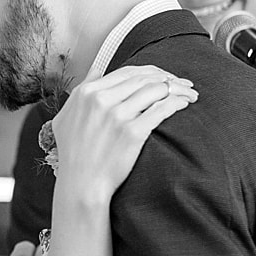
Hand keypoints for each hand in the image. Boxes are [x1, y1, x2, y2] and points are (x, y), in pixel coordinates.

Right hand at [50, 66, 196, 202]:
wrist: (81, 185)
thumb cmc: (72, 155)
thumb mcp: (65, 117)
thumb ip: (81, 91)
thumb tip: (96, 70)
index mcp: (86, 93)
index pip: (126, 72)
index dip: (151, 72)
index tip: (163, 77)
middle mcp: (100, 100)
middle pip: (144, 79)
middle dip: (168, 78)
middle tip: (183, 84)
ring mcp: (117, 116)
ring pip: (156, 90)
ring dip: (178, 88)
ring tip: (189, 94)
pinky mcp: (132, 133)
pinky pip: (161, 109)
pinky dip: (177, 103)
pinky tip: (184, 104)